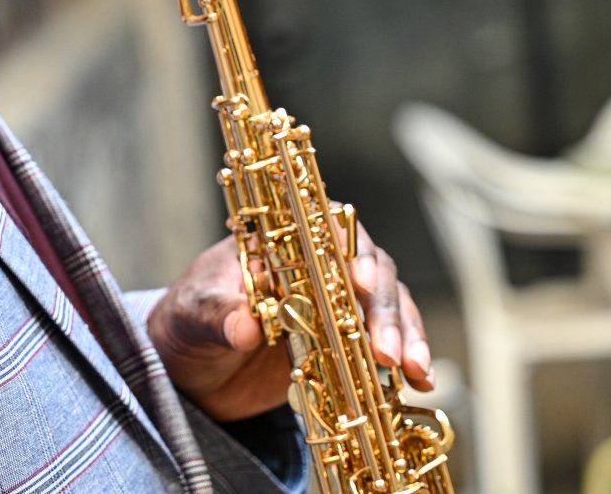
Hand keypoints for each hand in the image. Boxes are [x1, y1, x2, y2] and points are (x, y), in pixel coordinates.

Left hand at [146, 226, 434, 420]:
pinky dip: (406, 359)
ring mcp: (334, 306)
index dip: (348, 247)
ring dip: (405, 333)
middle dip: (382, 307)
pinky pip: (382, 344)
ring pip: (385, 305)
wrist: (191, 372)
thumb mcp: (193, 317)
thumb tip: (244, 327)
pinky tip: (421, 382)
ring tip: (413, 370)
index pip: (324, 229)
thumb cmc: (189, 324)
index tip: (360, 279)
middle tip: (385, 349)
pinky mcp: (343, 343)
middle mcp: (314, 268)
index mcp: (278, 244)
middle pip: (368, 268)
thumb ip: (216, 317)